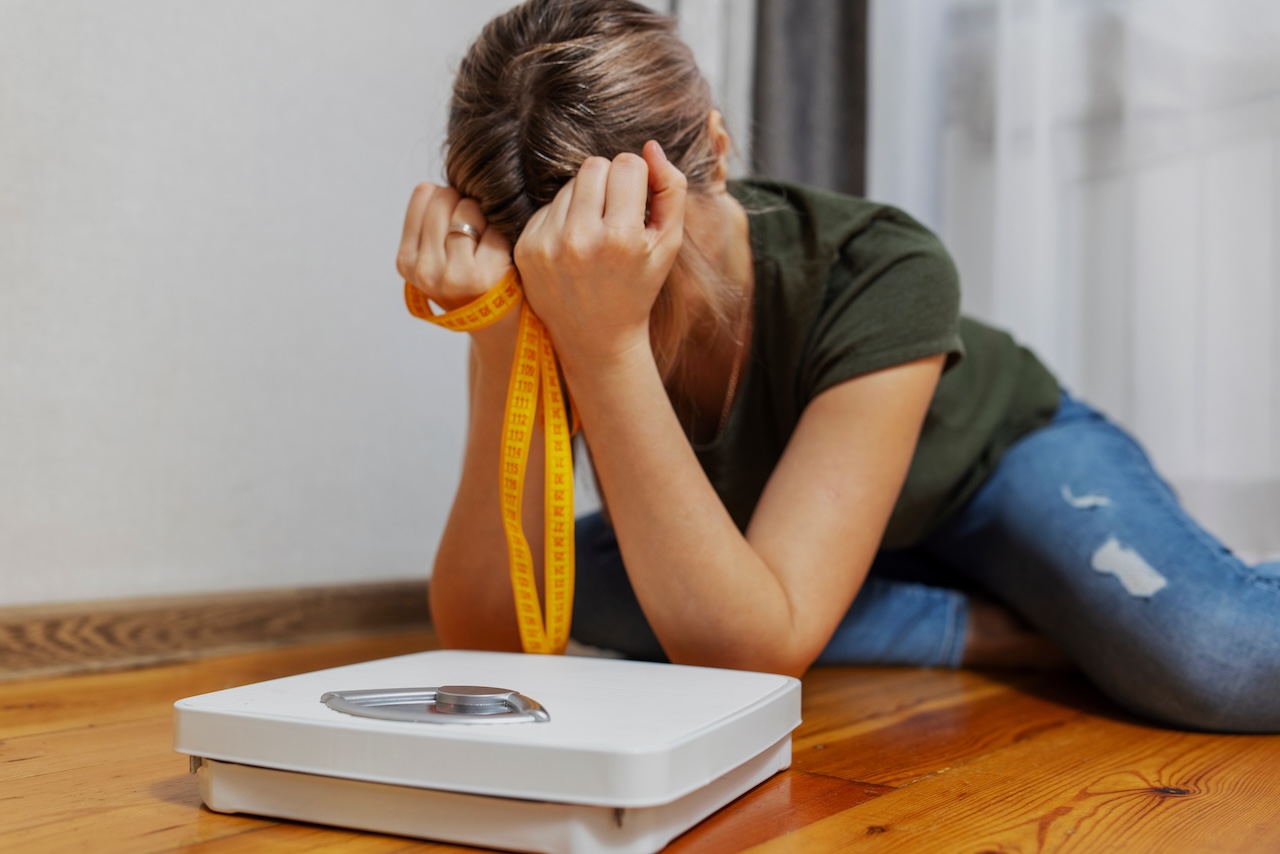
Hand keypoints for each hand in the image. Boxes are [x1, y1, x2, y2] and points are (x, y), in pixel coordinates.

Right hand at [396, 183, 514, 321]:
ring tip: (485, 242)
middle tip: (474, 231)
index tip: (454, 218)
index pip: (424, 194)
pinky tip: (500, 253)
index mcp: (406, 261)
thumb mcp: (432, 258)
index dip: (446, 198)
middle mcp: (425, 270)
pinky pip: (493, 227)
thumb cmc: (467, 280)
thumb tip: (431, 186)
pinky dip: (501, 233)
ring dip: (483, 217)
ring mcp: (454, 274)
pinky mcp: (485, 275)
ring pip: (468, 208)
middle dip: (464, 204)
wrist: (497, 323)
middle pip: (445, 198)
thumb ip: (427, 224)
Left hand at [513, 140, 686, 368]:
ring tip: (595, 234)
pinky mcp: (526, 248)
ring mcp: (548, 244)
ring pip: (570, 184)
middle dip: (609, 183)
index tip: (638, 204)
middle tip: (616, 215)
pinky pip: (548, 205)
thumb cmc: (638, 286)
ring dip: (585, 199)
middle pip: (594, 165)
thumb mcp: (669, 244)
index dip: (637, 179)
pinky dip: (563, 218)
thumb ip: (671, 190)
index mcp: (621, 238)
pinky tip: (573, 246)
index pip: (627, 164)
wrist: (597, 338)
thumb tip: (649, 147)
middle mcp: (581, 240)